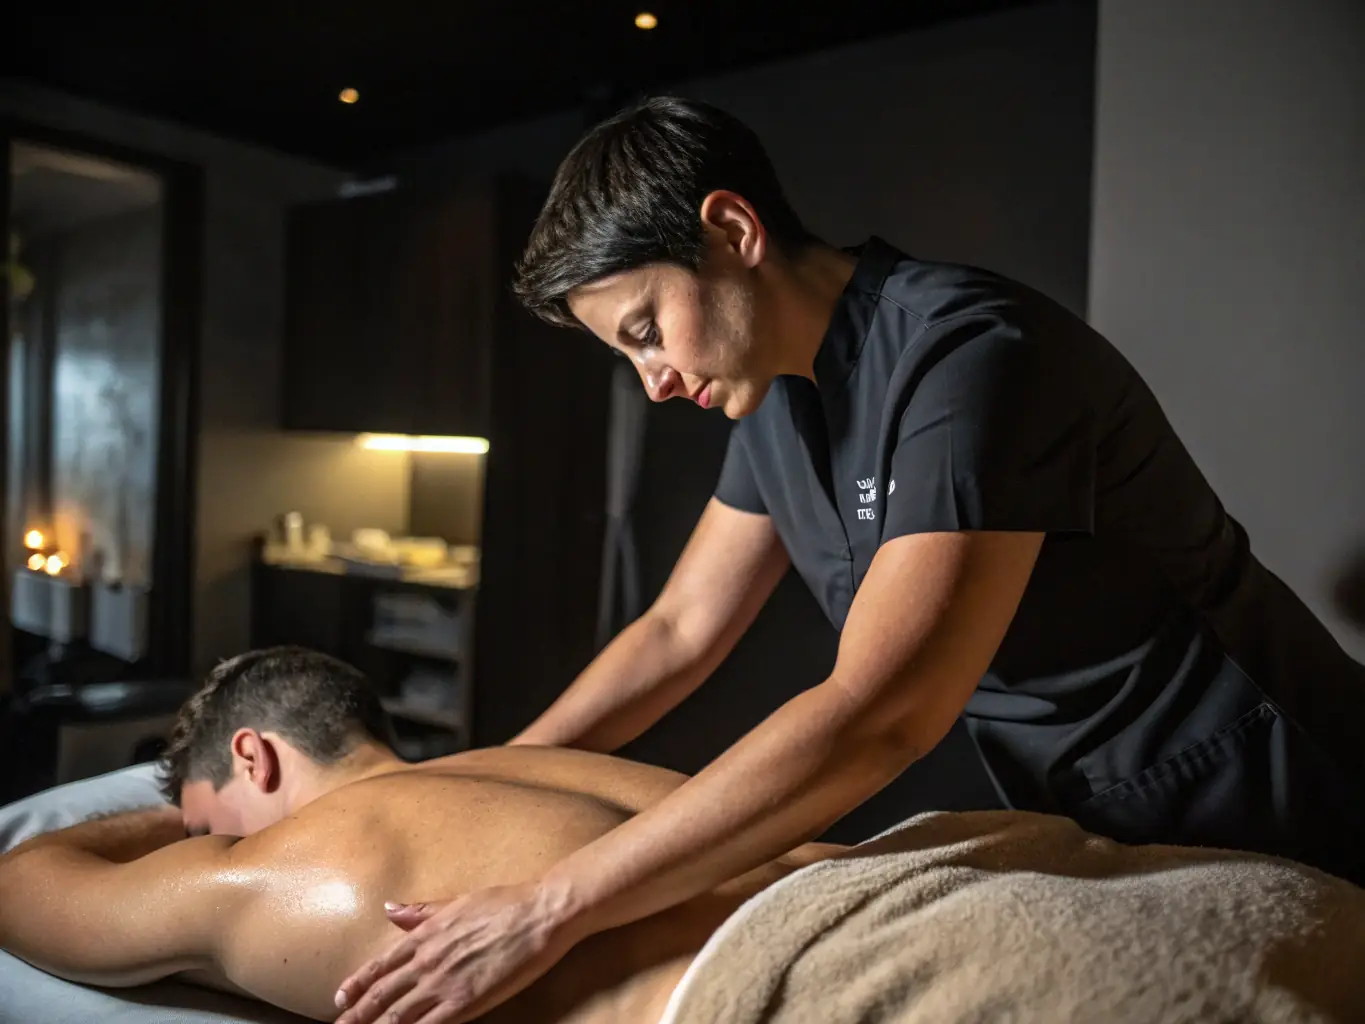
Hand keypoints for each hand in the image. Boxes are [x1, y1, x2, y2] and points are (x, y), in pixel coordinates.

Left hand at [333, 880, 580, 1023]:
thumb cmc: (503, 904)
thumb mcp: (456, 902)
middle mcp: (427, 961)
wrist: (538, 914)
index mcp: (425, 935)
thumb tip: (390, 909)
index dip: (357, 985)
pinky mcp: (465, 1002)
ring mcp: (444, 983)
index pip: (380, 966)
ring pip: (398, 1015)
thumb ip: (422, 911)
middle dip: (356, 1016)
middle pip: (381, 995)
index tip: (340, 1000)